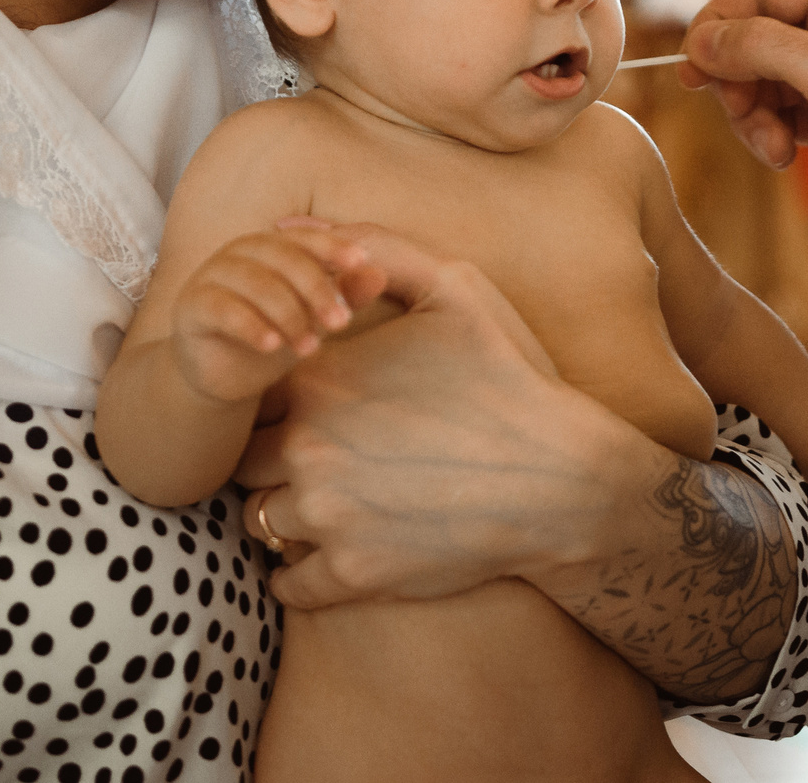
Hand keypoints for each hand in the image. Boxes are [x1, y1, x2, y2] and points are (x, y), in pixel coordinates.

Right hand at [168, 226, 386, 404]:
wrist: (226, 376)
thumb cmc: (275, 335)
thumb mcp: (314, 318)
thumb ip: (344, 295)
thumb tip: (379, 274)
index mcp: (270, 246)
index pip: (303, 238)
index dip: (332, 246)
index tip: (360, 261)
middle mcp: (239, 253)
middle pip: (282, 258)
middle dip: (316, 289)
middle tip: (341, 323)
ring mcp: (211, 276)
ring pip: (256, 283)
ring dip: (288, 314)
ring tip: (311, 347)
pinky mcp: (191, 306)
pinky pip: (223, 308)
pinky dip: (251, 325)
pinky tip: (272, 346)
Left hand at [235, 222, 639, 610]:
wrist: (565, 479)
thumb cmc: (511, 376)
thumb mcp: (455, 286)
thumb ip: (374, 249)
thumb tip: (291, 227)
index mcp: (320, 379)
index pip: (249, 387)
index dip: (274, 393)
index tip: (308, 400)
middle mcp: (308, 450)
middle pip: (242, 458)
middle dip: (270, 454)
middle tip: (318, 452)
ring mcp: (328, 517)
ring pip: (259, 520)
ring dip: (283, 510)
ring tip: (331, 498)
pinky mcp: (352, 574)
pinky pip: (287, 582)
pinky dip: (299, 569)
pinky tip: (336, 545)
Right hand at [678, 0, 807, 254]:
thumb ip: (763, 48)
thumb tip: (703, 39)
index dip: (719, 21)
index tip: (694, 65)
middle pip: (753, 35)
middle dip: (736, 76)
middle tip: (740, 112)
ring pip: (761, 79)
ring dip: (751, 113)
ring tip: (771, 147)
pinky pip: (778, 113)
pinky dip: (768, 133)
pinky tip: (782, 156)